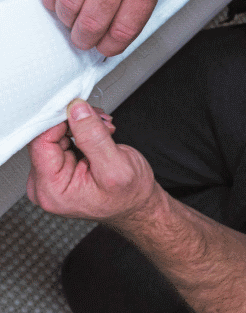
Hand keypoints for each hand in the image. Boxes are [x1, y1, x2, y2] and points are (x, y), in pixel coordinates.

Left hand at [27, 99, 157, 222]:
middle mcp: (45, 183)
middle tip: (102, 124)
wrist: (137, 204)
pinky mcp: (60, 166)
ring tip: (105, 131)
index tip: (80, 109)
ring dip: (83, 125)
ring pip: (57, 133)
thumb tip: (76, 110)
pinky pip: (64, 137)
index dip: (61, 121)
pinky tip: (100, 135)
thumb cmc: (129, 196)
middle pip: (47, 136)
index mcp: (52, 190)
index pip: (41, 142)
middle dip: (76, 123)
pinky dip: (84, 130)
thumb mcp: (116, 166)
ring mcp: (52, 175)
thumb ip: (94, 137)